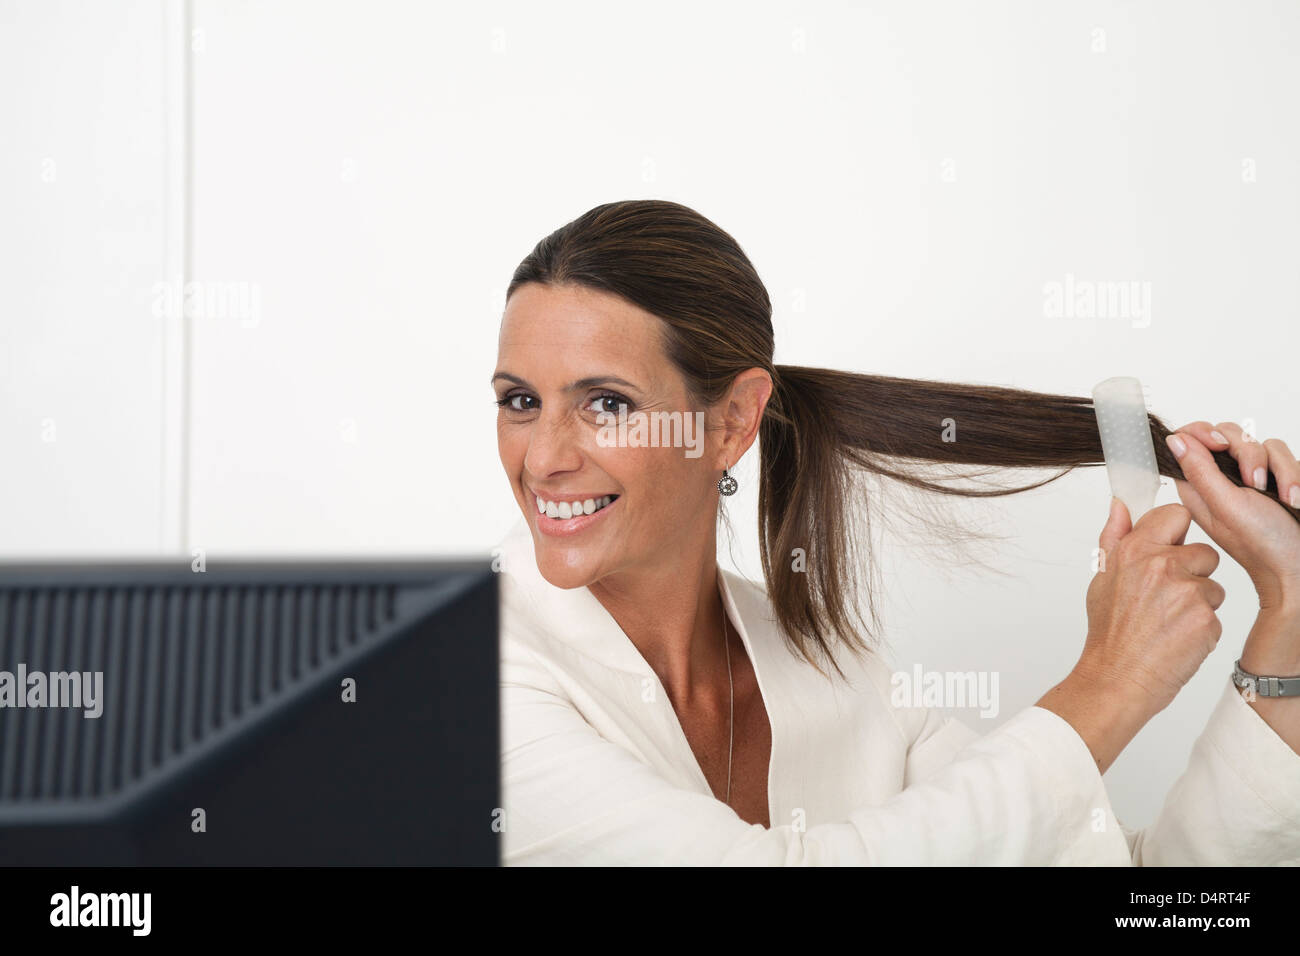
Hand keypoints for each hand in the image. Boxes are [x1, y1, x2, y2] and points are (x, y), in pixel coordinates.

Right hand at [1076, 498, 1224, 716]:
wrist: (1117, 677)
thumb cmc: (1109, 632)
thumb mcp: (1102, 577)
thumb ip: (1115, 536)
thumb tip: (1119, 504)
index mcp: (1135, 550)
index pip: (1176, 514)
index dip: (1177, 533)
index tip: (1169, 548)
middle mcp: (1161, 565)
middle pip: (1204, 552)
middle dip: (1193, 573)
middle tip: (1165, 599)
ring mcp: (1186, 592)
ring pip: (1213, 586)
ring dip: (1199, 602)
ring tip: (1169, 621)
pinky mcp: (1206, 618)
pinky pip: (1216, 613)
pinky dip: (1202, 627)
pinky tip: (1178, 637)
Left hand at [1165, 422, 1299, 611]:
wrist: (1299, 566)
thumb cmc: (1261, 545)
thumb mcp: (1224, 505)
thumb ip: (1199, 471)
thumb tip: (1174, 440)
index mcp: (1200, 485)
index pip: (1191, 439)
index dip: (1203, 432)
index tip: (1220, 445)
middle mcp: (1224, 479)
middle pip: (1229, 435)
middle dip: (1248, 454)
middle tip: (1253, 483)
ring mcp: (1254, 478)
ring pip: (1263, 445)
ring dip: (1277, 470)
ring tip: (1281, 498)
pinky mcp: (1279, 479)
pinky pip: (1286, 457)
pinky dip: (1293, 476)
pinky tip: (1294, 499)